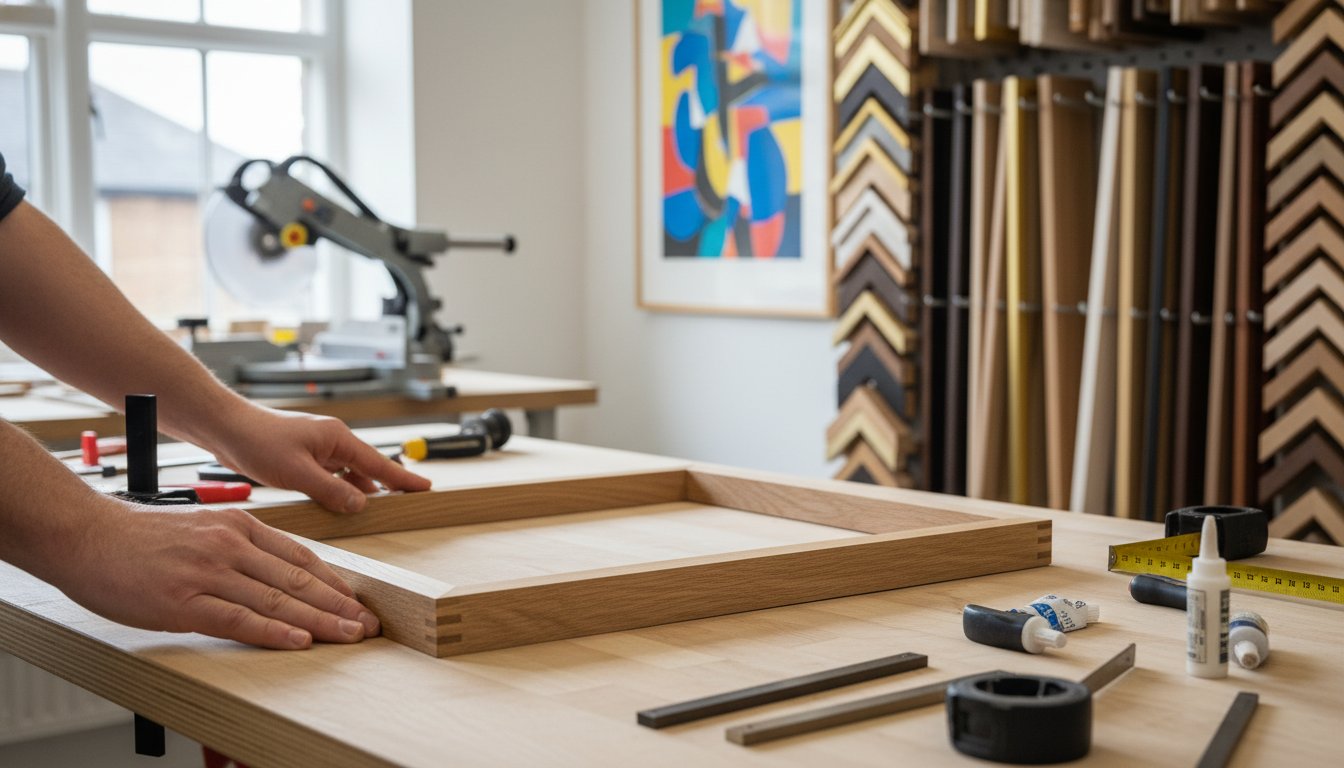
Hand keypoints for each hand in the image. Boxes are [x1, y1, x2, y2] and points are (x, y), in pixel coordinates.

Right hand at [58, 500, 377, 649]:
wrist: (84, 535)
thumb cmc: (138, 538)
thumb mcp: (201, 529)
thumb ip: (237, 547)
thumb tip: (274, 570)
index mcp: (238, 526)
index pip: (300, 556)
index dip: (333, 582)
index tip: (357, 600)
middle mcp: (230, 545)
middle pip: (298, 578)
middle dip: (338, 604)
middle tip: (367, 623)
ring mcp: (208, 572)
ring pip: (277, 599)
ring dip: (319, 621)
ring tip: (349, 635)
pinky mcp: (183, 601)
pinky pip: (239, 618)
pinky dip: (274, 631)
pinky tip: (300, 640)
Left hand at [207, 406, 430, 512]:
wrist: (226, 428)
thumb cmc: (258, 441)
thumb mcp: (297, 472)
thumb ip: (331, 490)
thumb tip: (361, 504)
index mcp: (337, 438)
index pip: (379, 462)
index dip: (402, 478)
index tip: (425, 487)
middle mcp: (332, 440)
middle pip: (368, 466)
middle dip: (388, 483)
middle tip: (409, 500)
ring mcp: (318, 447)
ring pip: (349, 471)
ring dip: (362, 488)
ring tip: (380, 506)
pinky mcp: (304, 455)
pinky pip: (332, 474)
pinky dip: (341, 487)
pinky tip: (342, 500)